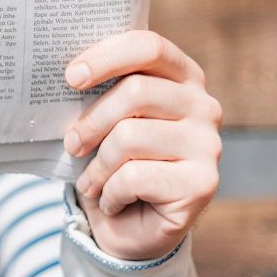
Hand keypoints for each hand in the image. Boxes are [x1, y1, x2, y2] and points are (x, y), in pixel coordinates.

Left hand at [62, 30, 221, 261]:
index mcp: (182, 77)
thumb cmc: (114, 163)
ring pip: (130, 136)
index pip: (149, 47)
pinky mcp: (203, 183)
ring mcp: (209, 145)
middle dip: (91, 121)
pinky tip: (112, 201)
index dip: (107, 57)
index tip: (71, 77)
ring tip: (91, 181)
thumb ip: (99, 92)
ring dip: (98, 166)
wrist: (132, 228)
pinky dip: (110, 193)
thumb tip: (68, 74)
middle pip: (136, 92)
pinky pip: (135, 176)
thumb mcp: (105, 121)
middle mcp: (204, 106)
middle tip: (71, 145)